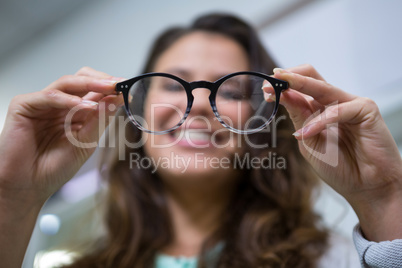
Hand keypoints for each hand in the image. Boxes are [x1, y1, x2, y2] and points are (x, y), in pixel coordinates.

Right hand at [0, 67, 122, 204]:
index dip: (111, 89)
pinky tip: (85, 107)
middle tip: (119, 84)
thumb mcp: (85, 143)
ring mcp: (42, 103)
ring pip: (67, 83)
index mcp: (74, 112)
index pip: (94, 92)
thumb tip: (117, 100)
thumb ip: (99, 121)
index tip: (128, 89)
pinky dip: (68, 100)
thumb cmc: (54, 168)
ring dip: (90, 85)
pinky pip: (49, 96)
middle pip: (81, 79)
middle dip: (102, 81)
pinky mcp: (24, 106)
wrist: (28, 187)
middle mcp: (59, 105)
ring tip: (110, 90)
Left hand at [266, 64, 401, 240]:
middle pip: (312, 77)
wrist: (366, 188)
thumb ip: (299, 118)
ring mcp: (350, 104)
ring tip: (278, 93)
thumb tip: (284, 95)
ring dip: (298, 87)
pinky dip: (320, 121)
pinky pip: (338, 110)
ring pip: (322, 87)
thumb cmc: (339, 167)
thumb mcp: (309, 142)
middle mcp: (334, 103)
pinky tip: (306, 133)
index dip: (282, 87)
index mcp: (319, 110)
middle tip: (271, 80)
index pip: (299, 90)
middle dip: (289, 77)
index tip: (265, 89)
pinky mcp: (366, 110)